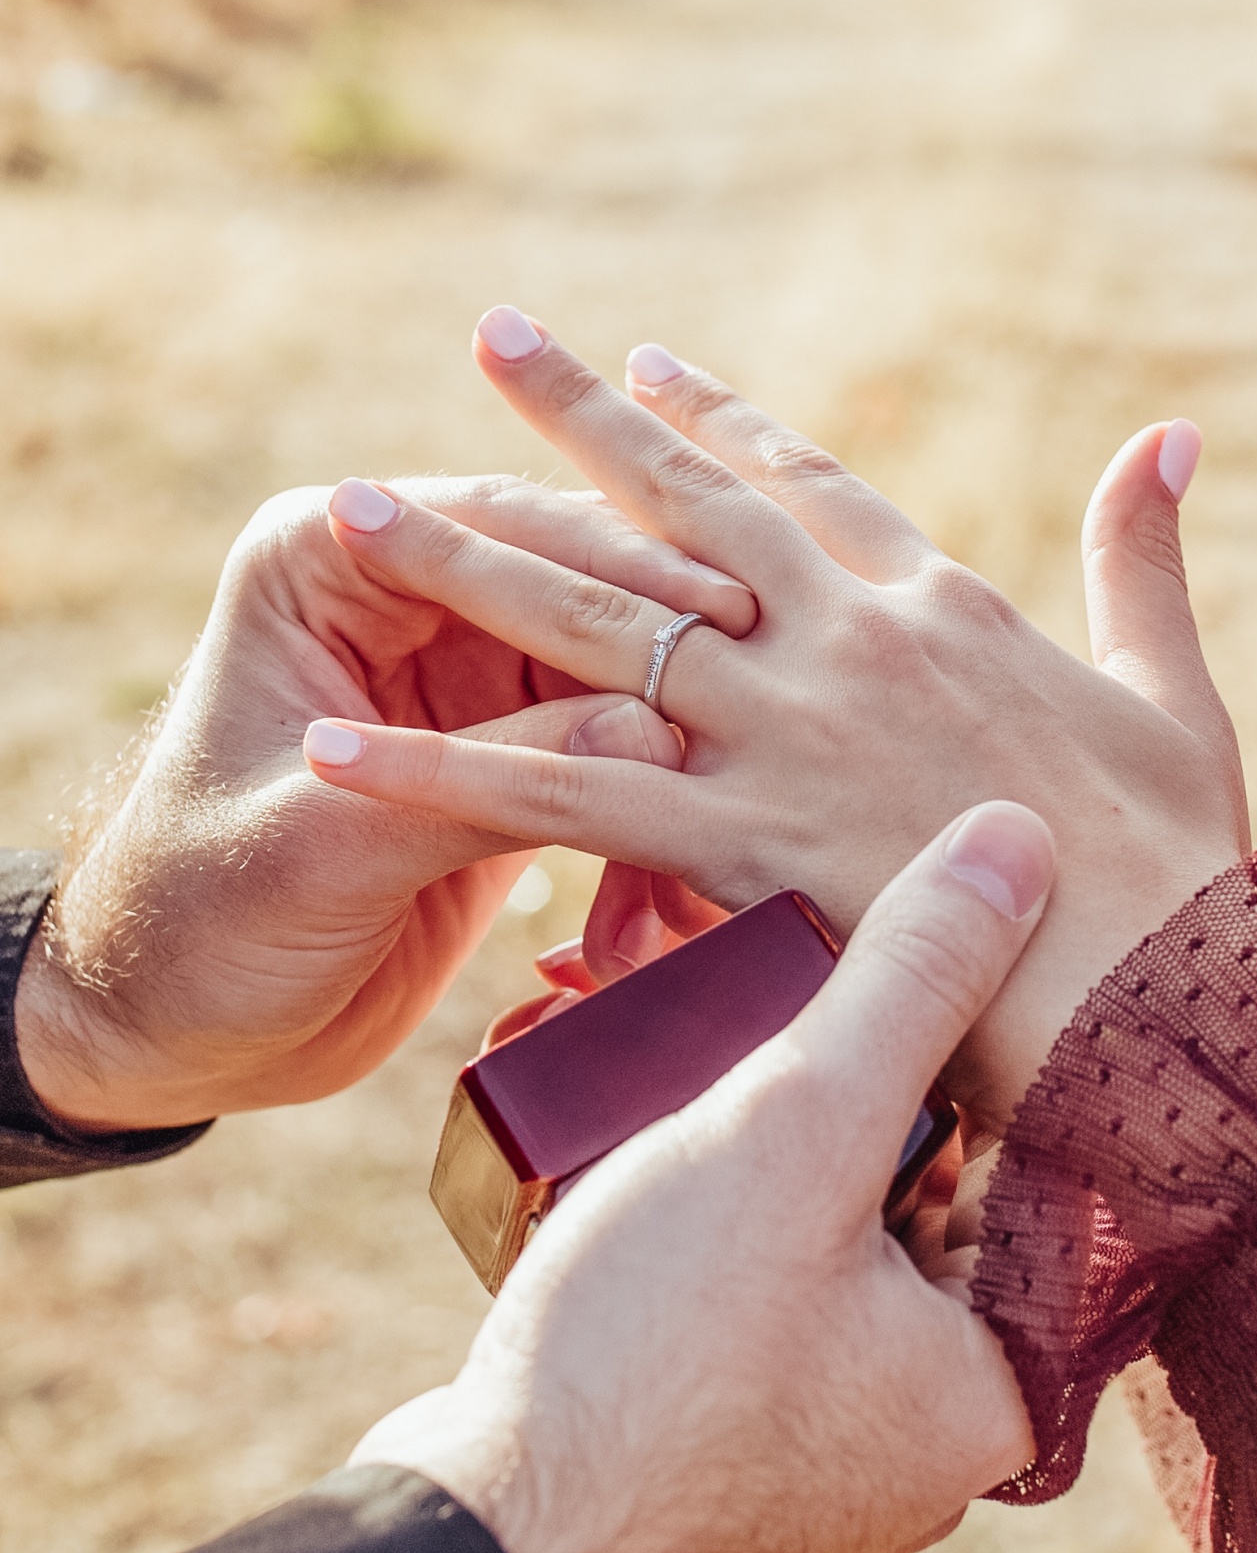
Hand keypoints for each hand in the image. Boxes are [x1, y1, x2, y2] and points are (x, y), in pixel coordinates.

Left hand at [16, 473, 753, 1129]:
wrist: (173, 1028)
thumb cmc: (201, 918)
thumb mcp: (331, 850)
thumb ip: (485, 785)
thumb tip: (653, 732)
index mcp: (328, 561)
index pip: (494, 524)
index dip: (614, 566)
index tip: (724, 613)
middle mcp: (402, 596)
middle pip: (570, 580)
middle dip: (672, 628)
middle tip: (788, 664)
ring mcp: (458, 677)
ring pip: (608, 663)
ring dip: (680, 715)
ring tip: (783, 751)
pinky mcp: (503, 758)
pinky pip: (611, 748)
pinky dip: (659, 790)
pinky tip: (724, 831)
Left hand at [304, 311, 1246, 1128]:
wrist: (1168, 980)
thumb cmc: (1182, 862)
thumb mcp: (1172, 692)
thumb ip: (1146, 558)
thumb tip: (1171, 435)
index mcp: (936, 603)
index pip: (802, 485)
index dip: (716, 421)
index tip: (641, 363)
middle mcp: (841, 641)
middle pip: (678, 508)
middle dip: (573, 421)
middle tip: (490, 334)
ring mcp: (783, 731)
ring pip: (594, 625)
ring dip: (464, 561)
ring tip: (351, 504)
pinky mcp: (737, 835)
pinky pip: (560, 797)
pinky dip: (443, 774)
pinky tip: (341, 748)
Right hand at [350, 806, 1054, 1552]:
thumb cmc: (651, 1356)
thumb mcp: (793, 1125)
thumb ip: (908, 980)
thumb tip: (1021, 837)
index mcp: (1004, 1380)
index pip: (1036, 1157)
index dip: (976, 1032)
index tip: (914, 944)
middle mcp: (933, 1434)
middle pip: (926, 1197)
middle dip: (853, 1084)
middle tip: (787, 980)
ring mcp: (822, 1454)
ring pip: (827, 1241)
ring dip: (769, 1143)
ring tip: (701, 1046)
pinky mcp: (719, 1452)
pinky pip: (750, 1297)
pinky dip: (713, 1218)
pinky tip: (646, 1149)